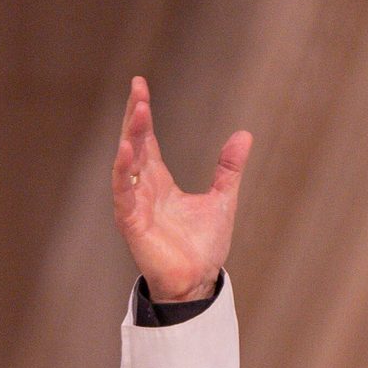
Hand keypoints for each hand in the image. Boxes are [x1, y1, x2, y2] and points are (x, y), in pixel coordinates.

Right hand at [112, 76, 252, 301]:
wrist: (199, 282)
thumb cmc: (203, 247)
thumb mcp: (222, 199)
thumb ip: (228, 169)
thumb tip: (244, 135)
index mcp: (159, 181)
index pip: (147, 140)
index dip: (142, 114)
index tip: (140, 85)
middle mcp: (143, 189)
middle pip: (134, 144)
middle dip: (134, 117)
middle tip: (137, 89)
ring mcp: (135, 205)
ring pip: (127, 164)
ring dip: (130, 137)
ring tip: (136, 111)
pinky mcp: (131, 223)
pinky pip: (123, 193)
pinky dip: (123, 172)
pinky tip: (127, 151)